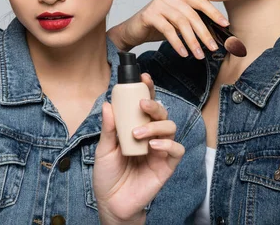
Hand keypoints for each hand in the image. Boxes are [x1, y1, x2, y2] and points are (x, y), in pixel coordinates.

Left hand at [94, 74, 183, 224]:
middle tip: (142, 104)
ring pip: (170, 127)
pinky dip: (167, 144)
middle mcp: (150, 136)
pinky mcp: (167, 166)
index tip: (143, 77)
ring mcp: (160, 150)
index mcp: (136, 128)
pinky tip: (153, 146)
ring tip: (138, 134)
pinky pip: (176, 149)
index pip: (144, 106)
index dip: (147, 90)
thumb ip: (109, 128)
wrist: (112, 203)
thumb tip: (108, 104)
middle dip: (154, 104)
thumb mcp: (103, 149)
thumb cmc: (108, 175)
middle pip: (161, 113)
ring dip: (156, 126)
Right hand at [107, 0, 228, 58]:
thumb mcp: (178, 22)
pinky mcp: (149, 14)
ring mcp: (158, 3)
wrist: (132, 31)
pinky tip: (183, 53)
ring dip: (192, 41)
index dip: (214, 13)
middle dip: (204, 33)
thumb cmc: (157, 26)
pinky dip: (177, 43)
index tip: (225, 25)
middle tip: (212, 47)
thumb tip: (216, 32)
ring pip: (181, 22)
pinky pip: (167, 30)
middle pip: (192, 14)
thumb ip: (193, 22)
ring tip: (198, 55)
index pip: (200, 1)